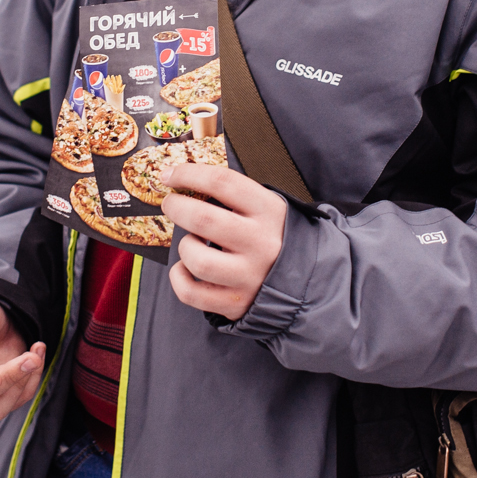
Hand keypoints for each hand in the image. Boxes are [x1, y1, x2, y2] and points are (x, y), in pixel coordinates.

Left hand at [162, 162, 287, 319]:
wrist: (306, 282)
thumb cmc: (273, 237)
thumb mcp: (267, 209)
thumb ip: (233, 196)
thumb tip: (183, 181)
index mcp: (269, 212)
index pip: (223, 183)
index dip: (189, 174)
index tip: (170, 175)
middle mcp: (261, 244)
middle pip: (204, 219)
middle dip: (177, 207)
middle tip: (171, 204)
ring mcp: (248, 276)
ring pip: (197, 260)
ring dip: (185, 247)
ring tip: (191, 243)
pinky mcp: (236, 303)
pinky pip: (191, 293)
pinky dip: (179, 278)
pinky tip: (185, 269)